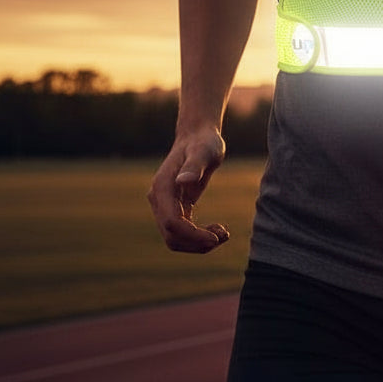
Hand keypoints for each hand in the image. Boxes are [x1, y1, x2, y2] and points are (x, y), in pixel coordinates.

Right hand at [147, 128, 229, 253]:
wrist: (198, 137)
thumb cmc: (204, 142)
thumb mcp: (204, 151)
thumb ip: (194, 166)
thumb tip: (183, 181)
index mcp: (162, 187)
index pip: (171, 222)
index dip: (192, 235)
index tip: (216, 238)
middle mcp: (159, 199)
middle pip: (171, 236)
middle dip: (196, 243)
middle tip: (224, 236)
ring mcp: (165, 205)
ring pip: (175, 238)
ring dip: (198, 244)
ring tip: (223, 234)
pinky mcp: (175, 208)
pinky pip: (182, 232)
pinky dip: (198, 237)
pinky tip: (218, 230)